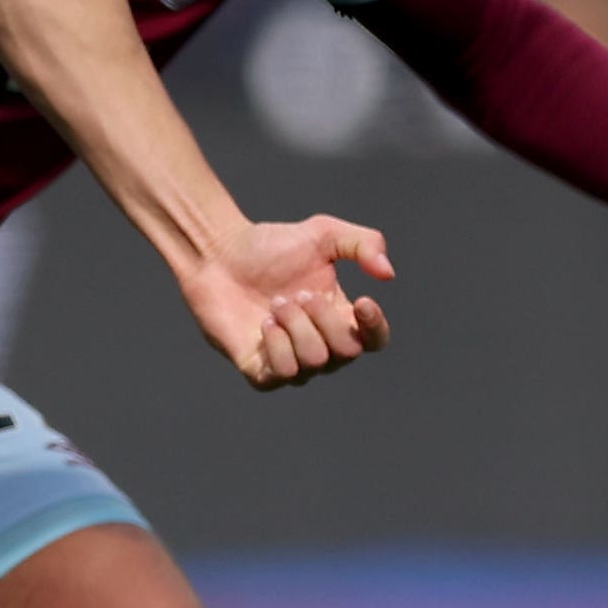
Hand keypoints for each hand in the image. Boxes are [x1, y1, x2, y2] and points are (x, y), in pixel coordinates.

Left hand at [179, 214, 394, 388]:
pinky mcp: (261, 372)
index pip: (375, 340)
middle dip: (321, 318)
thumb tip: (388, 274)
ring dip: (295, 326)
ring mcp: (291, 361)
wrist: (218, 253)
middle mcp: (321, 345)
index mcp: (341, 317)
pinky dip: (276, 344)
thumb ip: (363, 243)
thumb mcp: (323, 233)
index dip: (374, 327)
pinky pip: (284, 374)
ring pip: (314, 362)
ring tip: (275, 303)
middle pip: (346, 352)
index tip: (360, 300)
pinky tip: (263, 323)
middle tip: (296, 293)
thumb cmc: (270, 246)